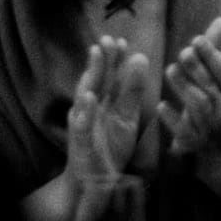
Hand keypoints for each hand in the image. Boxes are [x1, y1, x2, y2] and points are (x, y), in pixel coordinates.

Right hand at [66, 37, 153, 185]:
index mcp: (103, 103)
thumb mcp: (127, 115)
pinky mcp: (80, 143)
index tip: (122, 40)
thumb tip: (139, 56)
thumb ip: (132, 89)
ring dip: (90, 76)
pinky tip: (89, 96)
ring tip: (96, 55)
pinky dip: (84, 111)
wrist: (99, 181)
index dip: (114, 59)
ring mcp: (83, 125)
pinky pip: (81, 125)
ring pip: (84, 97)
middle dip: (100, 60)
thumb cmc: (111, 144)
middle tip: (106, 39)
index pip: (108, 77)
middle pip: (95, 80)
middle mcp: (90, 110)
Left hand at [157, 17, 220, 163]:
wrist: (216, 145)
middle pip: (212, 86)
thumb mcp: (215, 78)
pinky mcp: (193, 142)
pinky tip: (162, 105)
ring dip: (186, 87)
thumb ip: (215, 49)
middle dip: (198, 68)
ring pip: (200, 106)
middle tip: (182, 52)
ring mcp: (208, 125)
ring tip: (170, 70)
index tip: (196, 39)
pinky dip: (173, 120)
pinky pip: (185, 132)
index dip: (211, 54)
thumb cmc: (212, 102)